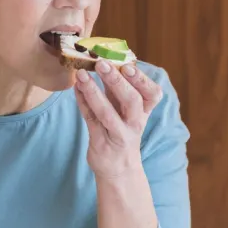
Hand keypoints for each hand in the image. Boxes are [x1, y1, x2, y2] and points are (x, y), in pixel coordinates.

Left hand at [73, 60, 163, 178]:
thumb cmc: (122, 131)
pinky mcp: (100, 142)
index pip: (152, 94)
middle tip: (101, 64)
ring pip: (108, 112)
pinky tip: (75, 88)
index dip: (142, 80)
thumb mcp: (128, 111)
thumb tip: (108, 58)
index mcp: (145, 112)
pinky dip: (82, 102)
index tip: (129, 65)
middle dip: (117, 81)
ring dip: (94, 92)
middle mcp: (134, 123)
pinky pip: (90, 120)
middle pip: (132, 101)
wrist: (119, 168)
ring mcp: (118, 134)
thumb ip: (120, 88)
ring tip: (81, 75)